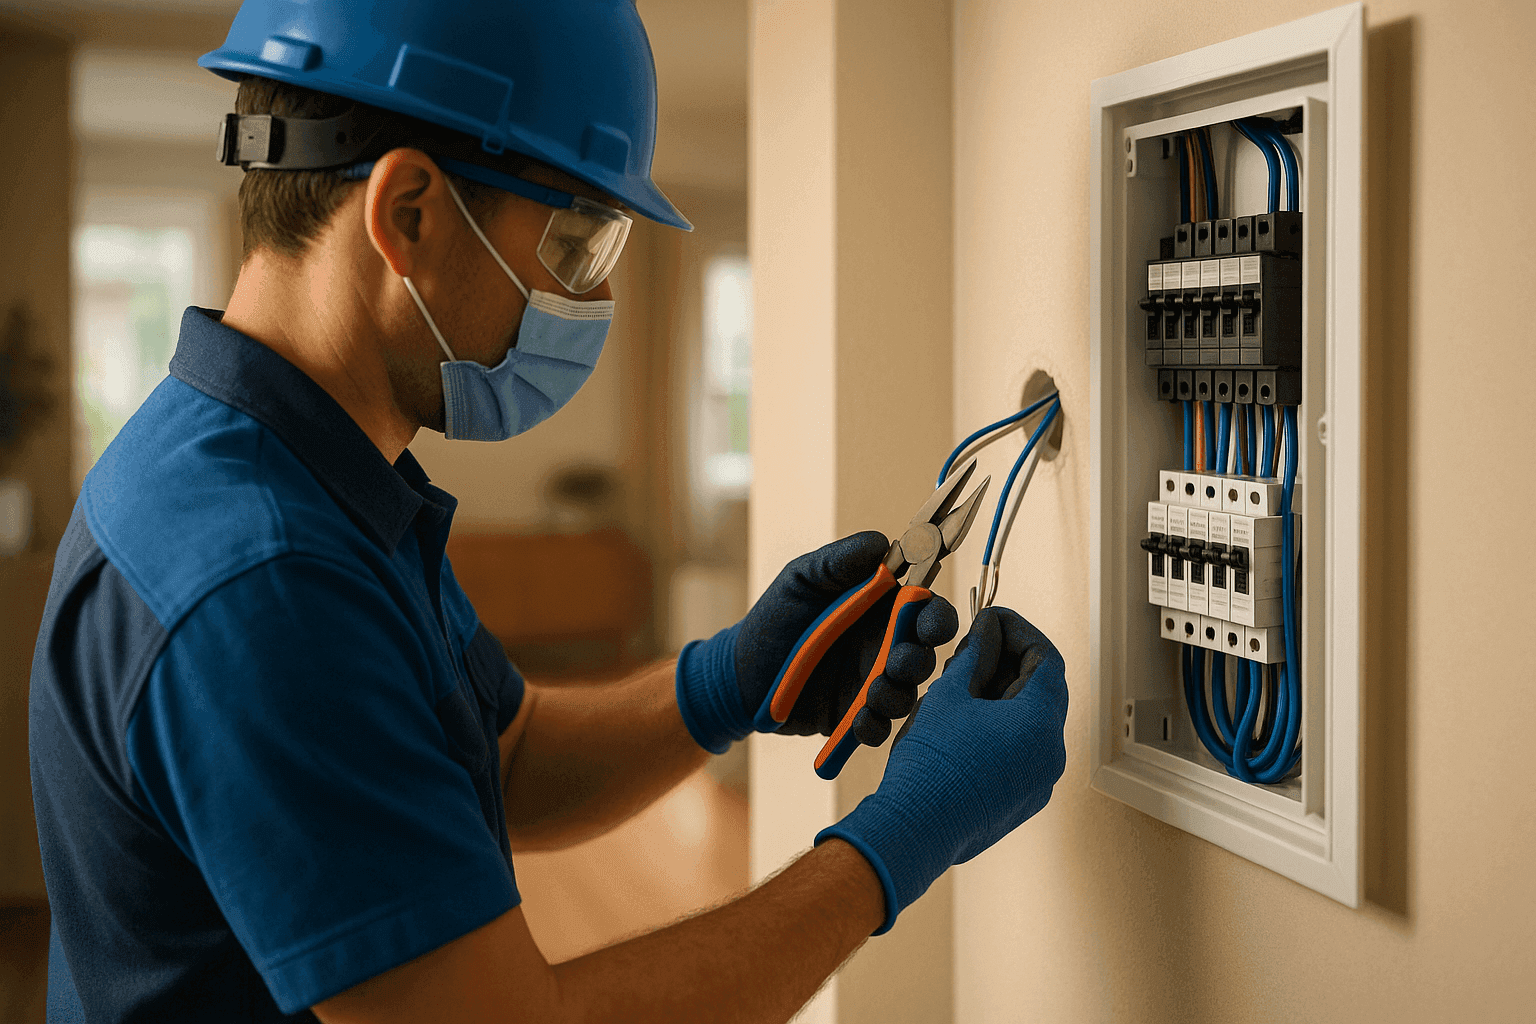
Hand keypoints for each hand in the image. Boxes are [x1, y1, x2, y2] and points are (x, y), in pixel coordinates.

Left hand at [674, 532, 958, 753]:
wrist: (740, 673)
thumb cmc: (776, 617)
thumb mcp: (801, 579)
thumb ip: (840, 561)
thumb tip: (883, 543)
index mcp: (881, 609)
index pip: (925, 610)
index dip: (937, 617)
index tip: (929, 624)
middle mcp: (884, 647)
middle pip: (924, 655)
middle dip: (918, 660)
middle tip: (898, 662)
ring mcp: (871, 684)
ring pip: (905, 694)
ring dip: (896, 695)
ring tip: (872, 694)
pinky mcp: (854, 717)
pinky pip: (878, 728)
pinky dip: (874, 726)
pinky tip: (858, 720)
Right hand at [816, 605, 1067, 932]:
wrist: (914, 832)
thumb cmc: (930, 762)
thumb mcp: (949, 695)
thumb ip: (975, 655)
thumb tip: (987, 630)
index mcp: (1040, 724)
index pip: (1047, 659)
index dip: (1019, 632)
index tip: (990, 620)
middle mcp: (1051, 755)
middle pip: (1042, 692)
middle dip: (1009, 663)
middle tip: (972, 649)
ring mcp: (1039, 784)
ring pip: (1030, 724)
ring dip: (1002, 696)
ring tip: (961, 685)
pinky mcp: (1021, 802)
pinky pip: (1021, 754)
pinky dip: (1000, 728)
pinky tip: (963, 722)